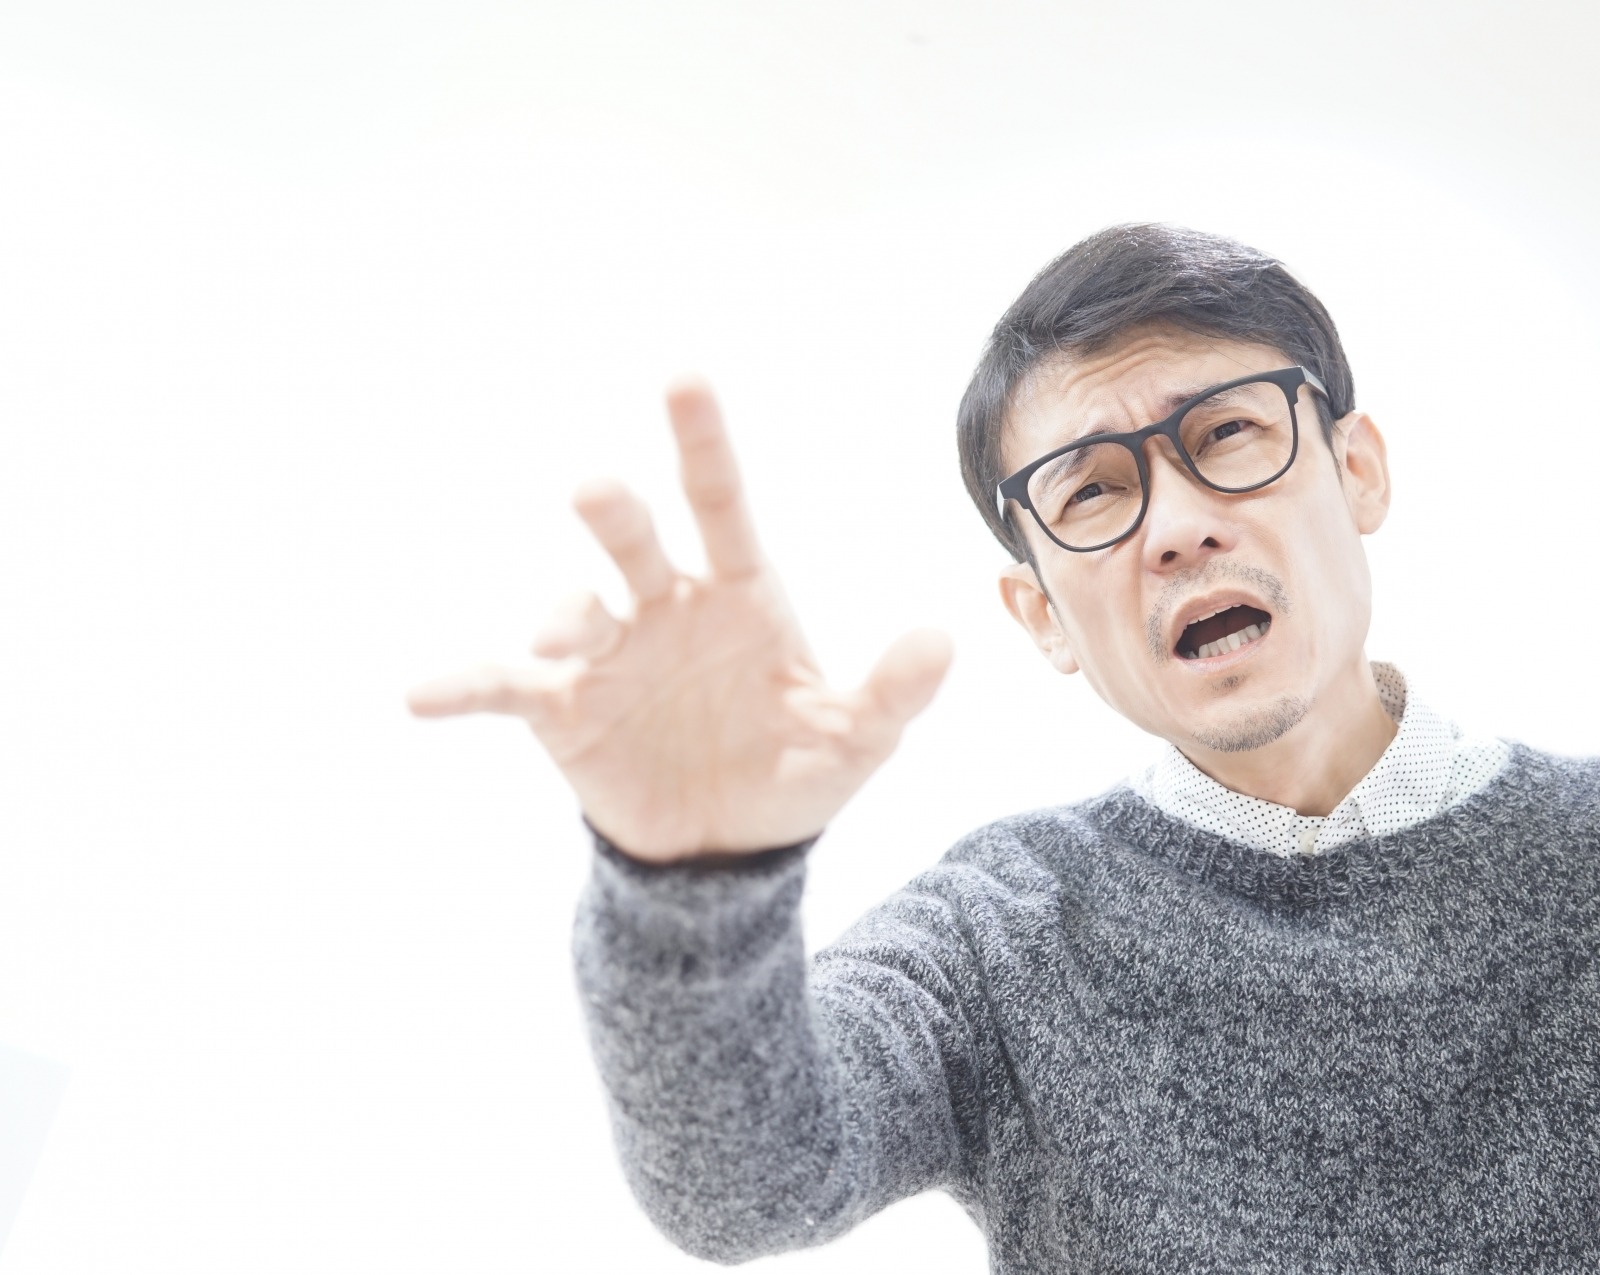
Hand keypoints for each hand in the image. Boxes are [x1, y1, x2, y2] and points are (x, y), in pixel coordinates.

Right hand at [406, 378, 952, 863]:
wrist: (725, 847)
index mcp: (738, 594)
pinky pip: (506, 689)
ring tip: (567, 639)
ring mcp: (608, 655)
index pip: (720, 503)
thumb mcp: (854, 740)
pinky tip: (419, 696)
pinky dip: (463, 688)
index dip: (700, 442)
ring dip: (566, 618)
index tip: (682, 377)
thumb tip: (944, 639)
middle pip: (635, 542)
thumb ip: (893, 692)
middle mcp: (664, 607)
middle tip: (595, 490)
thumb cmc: (790, 772)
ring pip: (574, 610)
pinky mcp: (563, 710)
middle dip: (614, 515)